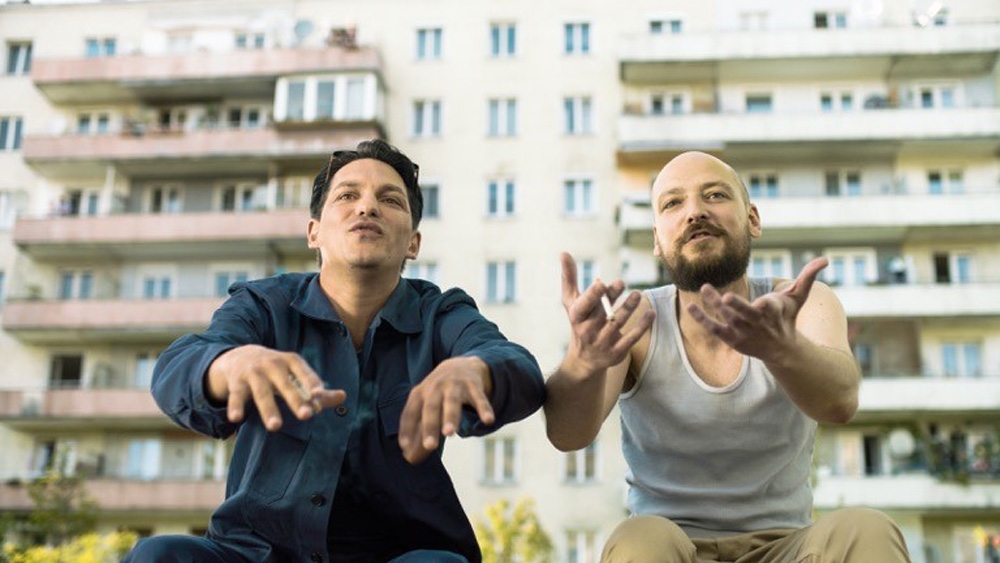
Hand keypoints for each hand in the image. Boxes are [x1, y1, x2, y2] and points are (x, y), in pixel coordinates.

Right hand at [207, 345, 345, 431]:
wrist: (240, 356)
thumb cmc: (276, 371)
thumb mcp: (295, 375)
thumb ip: (316, 389)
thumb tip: (343, 397)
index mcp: (291, 361)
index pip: (304, 373)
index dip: (312, 384)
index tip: (319, 396)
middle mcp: (272, 365)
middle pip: (285, 384)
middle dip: (295, 399)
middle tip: (307, 416)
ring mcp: (253, 373)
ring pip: (261, 393)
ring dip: (268, 409)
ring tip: (275, 427)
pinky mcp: (237, 384)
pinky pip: (236, 396)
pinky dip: (236, 407)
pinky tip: (235, 419)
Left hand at [398, 356, 494, 463]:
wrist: (460, 365)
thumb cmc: (437, 393)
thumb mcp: (424, 406)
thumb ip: (418, 430)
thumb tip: (408, 458)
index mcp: (420, 394)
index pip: (410, 413)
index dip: (407, 429)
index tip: (405, 448)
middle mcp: (435, 388)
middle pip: (431, 408)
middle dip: (430, 426)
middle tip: (429, 446)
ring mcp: (455, 386)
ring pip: (452, 402)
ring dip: (450, 417)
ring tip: (449, 433)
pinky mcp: (473, 386)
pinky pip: (479, 398)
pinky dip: (484, 408)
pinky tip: (488, 420)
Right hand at [560, 252, 653, 373]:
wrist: (584, 359)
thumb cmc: (579, 321)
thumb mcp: (571, 302)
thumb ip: (569, 278)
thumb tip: (563, 252)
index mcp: (577, 316)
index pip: (584, 305)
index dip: (593, 295)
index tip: (601, 283)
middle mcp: (588, 330)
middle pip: (602, 311)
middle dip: (611, 297)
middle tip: (621, 282)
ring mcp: (603, 342)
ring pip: (618, 322)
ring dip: (629, 307)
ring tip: (637, 294)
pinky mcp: (617, 352)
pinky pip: (632, 338)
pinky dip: (642, 325)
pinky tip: (651, 312)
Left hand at [686, 257, 827, 361]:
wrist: (781, 349)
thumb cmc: (787, 318)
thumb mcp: (798, 297)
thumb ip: (808, 277)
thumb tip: (825, 259)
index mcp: (772, 312)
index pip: (768, 308)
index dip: (765, 306)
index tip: (763, 303)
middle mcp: (756, 324)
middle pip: (744, 315)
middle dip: (736, 307)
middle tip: (725, 296)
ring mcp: (742, 332)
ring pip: (726, 319)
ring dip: (713, 305)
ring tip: (704, 287)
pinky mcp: (731, 339)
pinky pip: (713, 328)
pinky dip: (702, 318)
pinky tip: (690, 306)